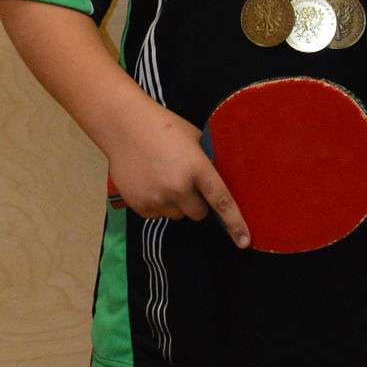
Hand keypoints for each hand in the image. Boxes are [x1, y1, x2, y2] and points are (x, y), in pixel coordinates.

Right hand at [104, 94, 250, 246]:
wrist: (123, 125)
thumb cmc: (161, 126)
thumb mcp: (193, 138)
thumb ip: (206, 161)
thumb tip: (219, 179)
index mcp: (197, 168)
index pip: (222, 201)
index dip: (235, 223)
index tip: (244, 241)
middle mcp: (178, 187)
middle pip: (199, 214)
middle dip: (197, 203)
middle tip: (185, 182)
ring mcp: (157, 198)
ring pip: (177, 215)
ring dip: (176, 203)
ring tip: (163, 177)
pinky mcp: (139, 205)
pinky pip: (157, 215)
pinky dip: (157, 204)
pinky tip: (150, 182)